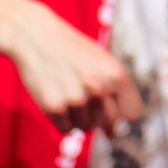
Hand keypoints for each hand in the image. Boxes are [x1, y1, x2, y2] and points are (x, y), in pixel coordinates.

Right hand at [0, 0, 141, 133]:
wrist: (35, 35)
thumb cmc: (73, 51)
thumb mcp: (102, 62)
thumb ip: (116, 92)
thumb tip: (117, 132)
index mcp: (116, 74)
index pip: (132, 112)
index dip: (122, 113)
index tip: (112, 107)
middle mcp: (99, 87)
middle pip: (110, 124)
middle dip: (100, 118)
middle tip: (85, 99)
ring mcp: (76, 98)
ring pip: (86, 127)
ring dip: (78, 116)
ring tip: (68, 91)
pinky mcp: (53, 106)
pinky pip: (66, 129)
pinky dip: (62, 119)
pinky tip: (56, 97)